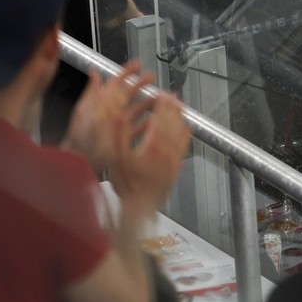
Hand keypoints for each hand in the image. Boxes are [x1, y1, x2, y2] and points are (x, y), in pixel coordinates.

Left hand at [62, 61, 153, 172]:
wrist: (80, 160)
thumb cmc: (80, 138)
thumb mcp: (86, 111)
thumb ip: (93, 92)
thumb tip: (94, 73)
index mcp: (101, 103)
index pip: (115, 82)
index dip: (126, 72)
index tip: (137, 65)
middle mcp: (109, 112)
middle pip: (128, 94)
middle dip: (140, 84)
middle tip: (151, 78)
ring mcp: (116, 125)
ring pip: (135, 109)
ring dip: (147, 103)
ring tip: (158, 99)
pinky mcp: (122, 138)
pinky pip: (137, 128)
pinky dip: (146, 123)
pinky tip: (152, 121)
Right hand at [109, 91, 190, 210]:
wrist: (140, 208)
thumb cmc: (127, 185)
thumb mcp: (116, 159)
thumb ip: (119, 136)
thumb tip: (120, 116)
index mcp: (152, 146)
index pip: (160, 119)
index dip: (163, 105)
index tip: (163, 94)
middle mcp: (166, 151)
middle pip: (173, 123)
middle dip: (173, 107)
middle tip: (173, 95)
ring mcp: (174, 160)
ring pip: (180, 133)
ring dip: (180, 117)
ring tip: (180, 107)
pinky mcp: (176, 168)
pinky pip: (184, 147)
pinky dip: (185, 135)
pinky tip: (186, 129)